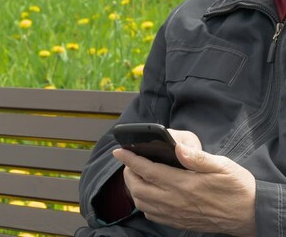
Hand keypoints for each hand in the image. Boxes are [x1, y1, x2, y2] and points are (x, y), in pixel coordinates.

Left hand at [113, 129, 255, 236]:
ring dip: (133, 188)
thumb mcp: (222, 166)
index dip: (130, 159)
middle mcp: (175, 201)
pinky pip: (151, 214)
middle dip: (128, 173)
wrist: (250, 215)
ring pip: (141, 202)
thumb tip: (177, 148)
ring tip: (136, 175)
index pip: (148, 170)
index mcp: (184, 184)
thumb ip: (197, 157)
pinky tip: (148, 193)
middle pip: (138, 188)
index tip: (119, 151)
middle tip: (129, 161)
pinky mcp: (178, 222)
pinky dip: (143, 202)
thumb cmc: (237, 188)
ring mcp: (175, 214)